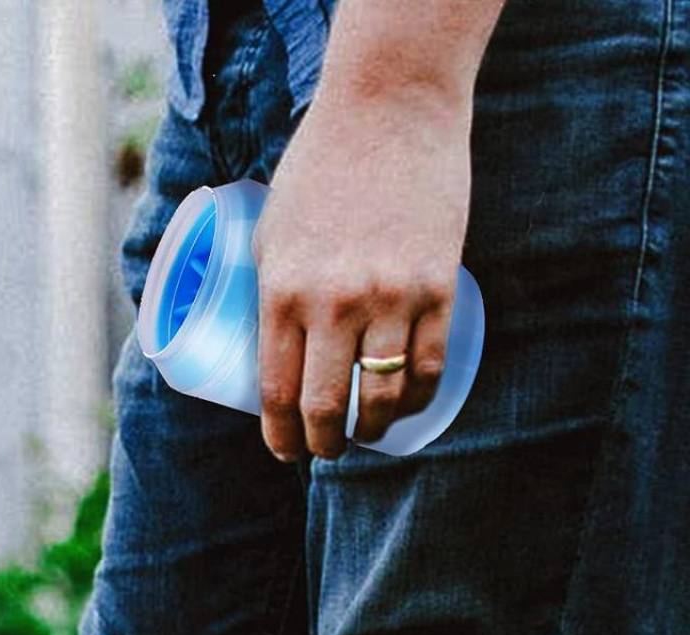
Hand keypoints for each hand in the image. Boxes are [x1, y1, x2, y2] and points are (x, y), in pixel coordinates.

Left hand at [252, 86, 471, 458]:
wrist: (388, 109)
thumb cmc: (317, 170)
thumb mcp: (269, 236)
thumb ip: (270, 294)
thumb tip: (268, 355)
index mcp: (282, 294)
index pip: (277, 393)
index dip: (281, 437)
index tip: (285, 452)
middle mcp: (334, 303)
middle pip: (326, 407)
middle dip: (324, 443)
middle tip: (325, 449)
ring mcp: (390, 296)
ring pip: (383, 395)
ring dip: (373, 428)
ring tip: (366, 432)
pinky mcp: (438, 284)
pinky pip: (429, 364)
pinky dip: (419, 398)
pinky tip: (409, 408)